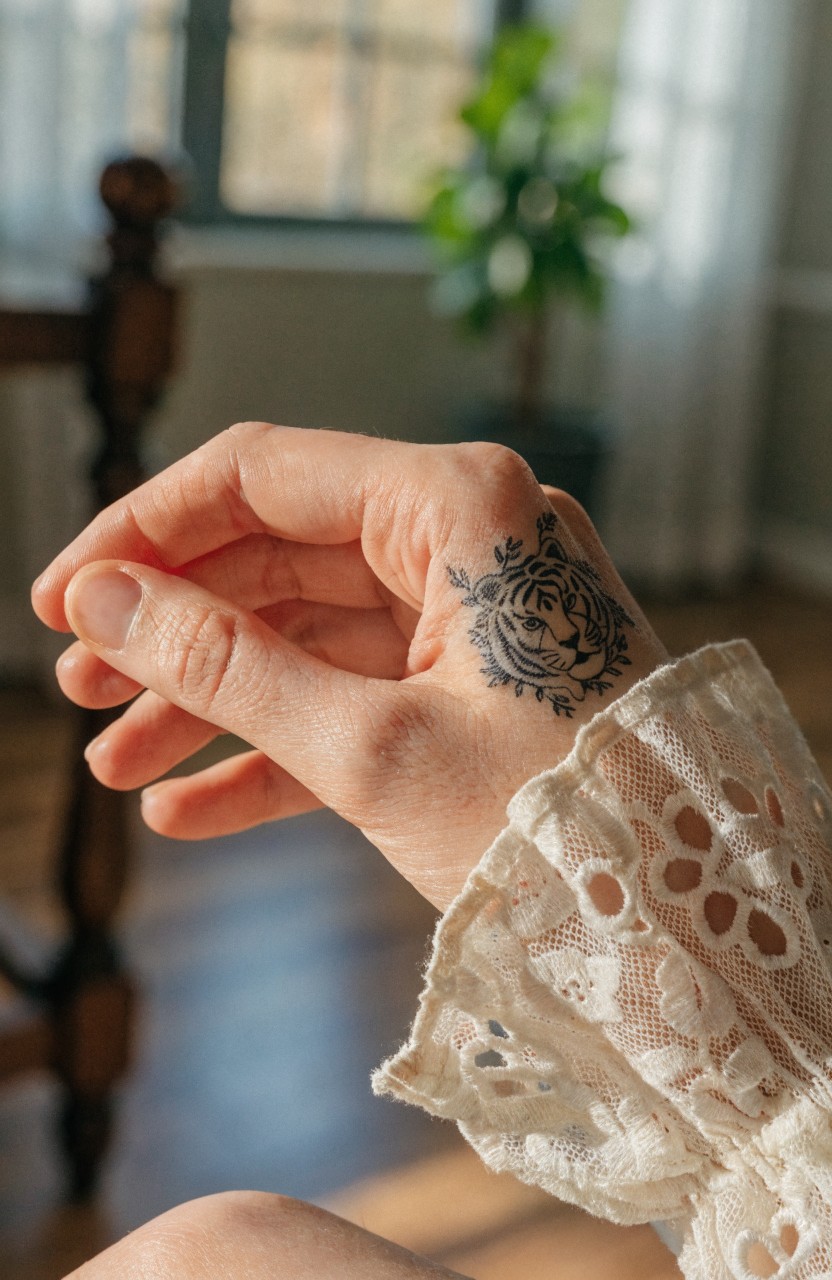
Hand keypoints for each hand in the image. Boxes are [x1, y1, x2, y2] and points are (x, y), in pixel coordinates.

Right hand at [32, 423, 666, 910]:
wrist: (688, 929)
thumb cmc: (558, 825)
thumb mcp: (371, 747)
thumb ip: (227, 666)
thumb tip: (106, 603)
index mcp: (460, 505)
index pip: (261, 475)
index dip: (143, 533)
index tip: (62, 597)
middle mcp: (471, 536)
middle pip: (277, 556)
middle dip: (173, 628)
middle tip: (76, 687)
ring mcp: (475, 612)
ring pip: (308, 634)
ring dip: (211, 698)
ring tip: (115, 763)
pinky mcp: (476, 684)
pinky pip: (354, 697)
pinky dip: (276, 749)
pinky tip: (189, 807)